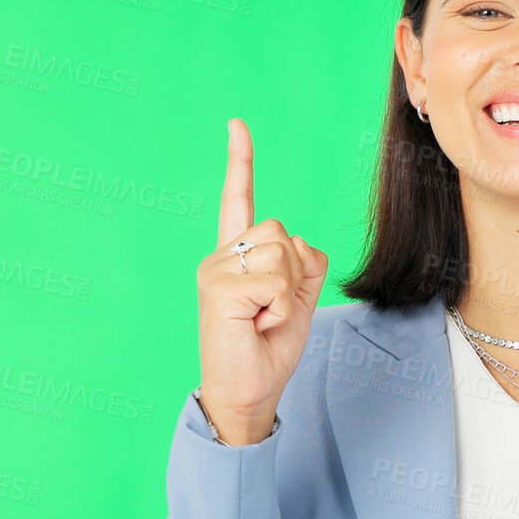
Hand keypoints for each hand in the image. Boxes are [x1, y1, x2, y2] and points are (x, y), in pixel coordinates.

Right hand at [197, 118, 328, 443]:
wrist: (248, 393)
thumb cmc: (267, 351)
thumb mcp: (298, 302)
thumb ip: (303, 267)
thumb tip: (301, 242)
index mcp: (236, 257)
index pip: (239, 201)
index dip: (240, 163)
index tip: (237, 125)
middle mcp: (219, 257)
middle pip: (282, 232)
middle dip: (295, 273)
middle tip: (273, 312)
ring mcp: (215, 271)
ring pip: (282, 253)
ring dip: (289, 292)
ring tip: (264, 320)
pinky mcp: (218, 289)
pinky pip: (275, 280)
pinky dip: (279, 306)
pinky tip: (257, 324)